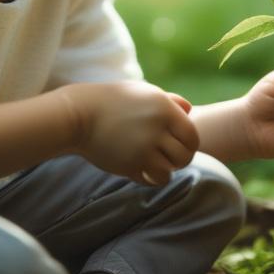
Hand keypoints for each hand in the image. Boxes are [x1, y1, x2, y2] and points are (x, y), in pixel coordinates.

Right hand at [62, 81, 198, 185]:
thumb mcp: (143, 93)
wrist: (80, 115)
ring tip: (154, 164)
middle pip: (184, 157)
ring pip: (168, 173)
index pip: (192, 136)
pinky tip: (141, 169)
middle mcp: (157, 129)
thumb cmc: (114, 101)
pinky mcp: (129, 165)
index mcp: (165, 109)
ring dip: (164, 171)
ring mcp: (143, 149)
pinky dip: (149, 178)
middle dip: (179, 160)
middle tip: (168, 158)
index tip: (179, 145)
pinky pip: (150, 180)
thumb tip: (189, 112)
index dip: (189, 144)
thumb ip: (170, 101)